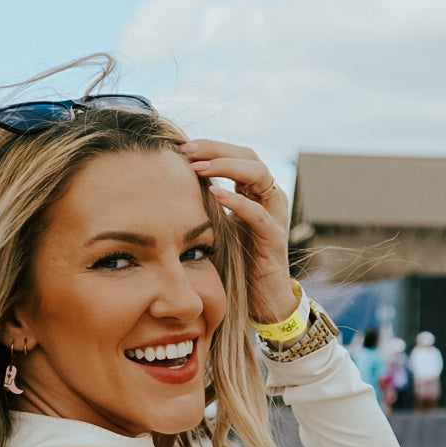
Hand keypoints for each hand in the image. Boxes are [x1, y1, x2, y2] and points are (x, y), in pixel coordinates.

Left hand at [180, 139, 293, 323]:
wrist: (261, 300)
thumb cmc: (236, 262)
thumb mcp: (217, 225)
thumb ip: (204, 203)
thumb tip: (170, 182)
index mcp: (255, 192)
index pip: (238, 154)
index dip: (212, 147)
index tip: (181, 146)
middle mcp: (269, 198)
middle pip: (250, 156)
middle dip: (217, 150)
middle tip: (187, 150)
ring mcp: (274, 216)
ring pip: (259, 175)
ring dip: (226, 167)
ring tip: (198, 168)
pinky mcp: (274, 238)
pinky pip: (258, 213)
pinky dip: (237, 201)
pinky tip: (215, 194)